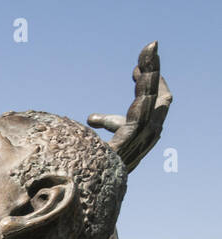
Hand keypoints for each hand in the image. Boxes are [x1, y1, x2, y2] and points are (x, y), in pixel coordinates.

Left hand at [87, 41, 171, 172]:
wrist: (77, 192)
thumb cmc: (86, 167)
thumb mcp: (97, 142)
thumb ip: (104, 126)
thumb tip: (90, 117)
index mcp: (142, 136)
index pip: (156, 105)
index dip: (149, 84)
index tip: (133, 70)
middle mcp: (147, 137)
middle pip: (161, 98)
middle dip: (155, 71)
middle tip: (149, 47)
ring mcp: (141, 140)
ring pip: (154, 100)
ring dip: (152, 74)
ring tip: (148, 52)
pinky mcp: (129, 141)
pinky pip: (142, 111)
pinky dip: (143, 92)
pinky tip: (139, 74)